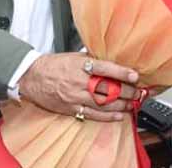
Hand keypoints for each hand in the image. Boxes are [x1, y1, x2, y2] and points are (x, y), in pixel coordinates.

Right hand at [18, 53, 138, 121]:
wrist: (32, 78)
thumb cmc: (53, 65)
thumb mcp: (73, 56)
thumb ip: (92, 59)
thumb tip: (111, 59)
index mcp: (80, 66)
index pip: (105, 69)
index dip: (121, 72)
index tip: (134, 75)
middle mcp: (79, 82)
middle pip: (108, 88)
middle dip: (127, 91)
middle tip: (139, 92)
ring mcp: (75, 97)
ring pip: (103, 103)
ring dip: (121, 105)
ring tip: (133, 104)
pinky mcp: (72, 109)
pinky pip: (93, 114)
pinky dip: (108, 116)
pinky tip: (119, 115)